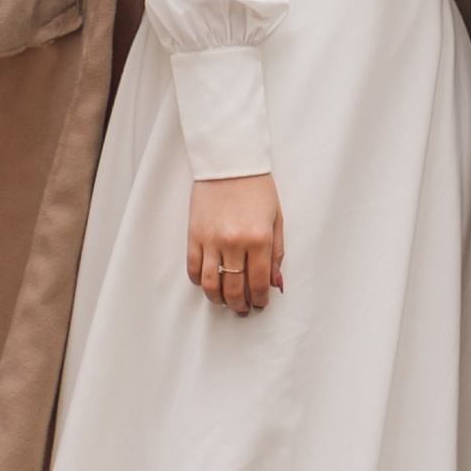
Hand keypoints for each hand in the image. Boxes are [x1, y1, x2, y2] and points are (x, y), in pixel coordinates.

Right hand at [187, 174, 283, 314]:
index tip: (259, 304)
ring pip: (211, 284)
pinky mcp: (194, 234)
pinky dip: (199, 281)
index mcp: (259, 239)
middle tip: (242, 308)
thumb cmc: (256, 188)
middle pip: (234, 288)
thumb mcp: (276, 219)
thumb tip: (275, 283)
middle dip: (239, 304)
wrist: (230, 162)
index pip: (258, 283)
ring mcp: (212, 239)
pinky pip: (193, 268)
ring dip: (218, 299)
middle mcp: (235, 242)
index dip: (259, 300)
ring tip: (224, 301)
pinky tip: (208, 282)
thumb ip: (277, 254)